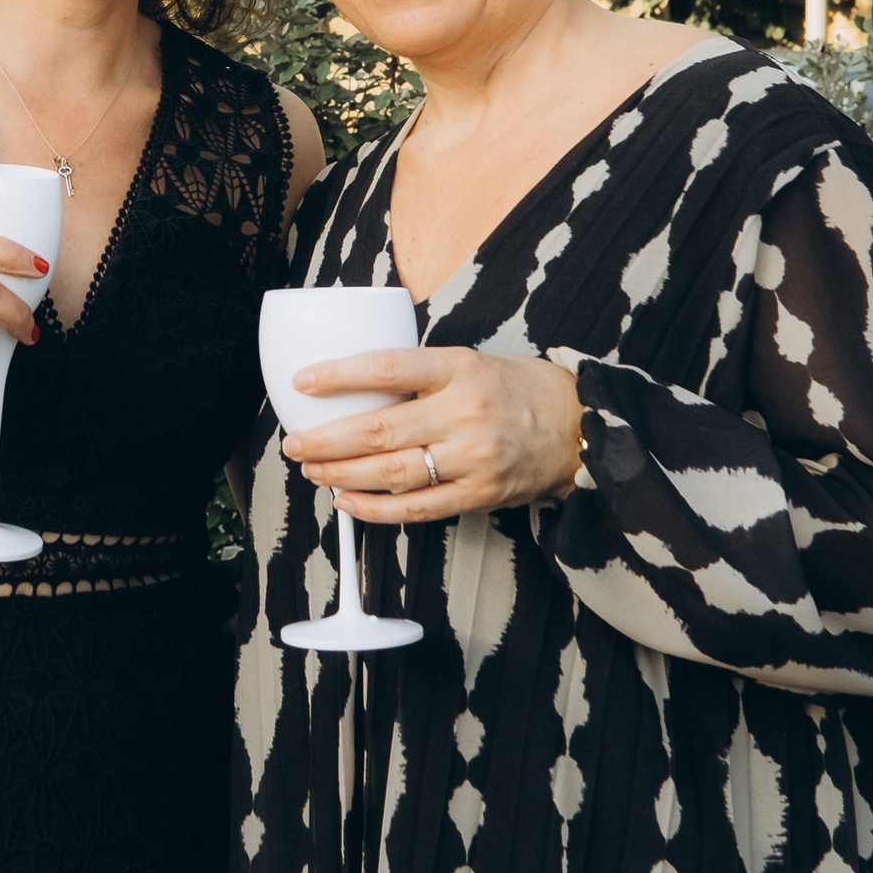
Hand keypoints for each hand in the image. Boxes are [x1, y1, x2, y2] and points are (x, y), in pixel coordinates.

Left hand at [282, 343, 581, 522]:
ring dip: (342, 475)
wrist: (578, 425)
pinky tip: (348, 502)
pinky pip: (417, 509)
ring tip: (313, 470)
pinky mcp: (480, 494)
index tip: (302, 383)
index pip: (388, 369)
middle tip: (294, 443)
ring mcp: (472, 458)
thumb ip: (421, 377)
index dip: (339, 377)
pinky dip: (376, 510)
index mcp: (458, 368)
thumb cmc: (516, 388)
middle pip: (379, 430)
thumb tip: (354, 390)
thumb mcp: (470, 362)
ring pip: (391, 473)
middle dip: (325, 440)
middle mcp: (464, 413)